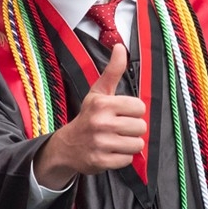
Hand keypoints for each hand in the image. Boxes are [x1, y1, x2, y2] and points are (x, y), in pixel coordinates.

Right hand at [34, 44, 146, 187]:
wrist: (67, 146)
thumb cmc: (88, 116)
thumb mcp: (98, 92)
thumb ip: (112, 71)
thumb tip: (120, 46)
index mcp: (103, 104)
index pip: (139, 108)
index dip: (133, 111)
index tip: (121, 113)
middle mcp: (101, 123)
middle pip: (141, 127)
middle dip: (132, 129)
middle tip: (118, 128)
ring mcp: (101, 144)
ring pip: (137, 144)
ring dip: (129, 144)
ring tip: (116, 140)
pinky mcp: (101, 161)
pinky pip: (128, 160)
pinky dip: (122, 157)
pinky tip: (110, 151)